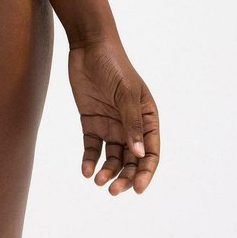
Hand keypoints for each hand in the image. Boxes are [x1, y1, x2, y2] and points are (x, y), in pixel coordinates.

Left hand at [67, 36, 159, 194]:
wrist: (88, 47)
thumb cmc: (114, 66)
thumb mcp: (125, 93)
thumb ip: (131, 123)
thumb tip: (139, 155)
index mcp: (147, 119)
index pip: (150, 153)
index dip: (146, 173)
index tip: (137, 188)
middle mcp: (130, 125)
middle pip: (131, 160)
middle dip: (124, 177)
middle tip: (113, 190)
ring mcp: (111, 124)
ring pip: (112, 157)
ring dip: (107, 172)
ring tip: (97, 181)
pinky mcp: (91, 122)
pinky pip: (92, 147)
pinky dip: (90, 160)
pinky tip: (86, 170)